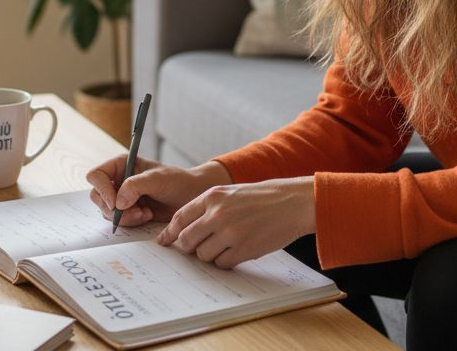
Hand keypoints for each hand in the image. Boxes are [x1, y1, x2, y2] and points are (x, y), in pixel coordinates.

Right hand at [84, 156, 231, 227]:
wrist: (191, 197)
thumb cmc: (177, 181)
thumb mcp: (156, 179)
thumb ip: (135, 186)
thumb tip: (118, 203)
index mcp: (121, 165)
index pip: (96, 175)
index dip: (101, 189)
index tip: (115, 202)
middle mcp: (118, 180)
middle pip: (97, 196)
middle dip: (113, 208)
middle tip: (132, 212)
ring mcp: (122, 197)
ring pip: (107, 211)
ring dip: (124, 217)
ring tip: (144, 214)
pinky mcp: (129, 211)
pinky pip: (119, 221)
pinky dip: (130, 222)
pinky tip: (147, 216)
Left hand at [157, 177, 315, 268]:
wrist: (292, 202)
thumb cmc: (261, 198)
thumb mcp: (230, 193)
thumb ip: (207, 208)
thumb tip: (184, 229)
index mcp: (212, 197)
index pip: (179, 218)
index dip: (169, 233)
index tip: (164, 241)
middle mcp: (218, 214)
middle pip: (186, 240)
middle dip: (188, 247)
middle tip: (195, 247)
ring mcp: (230, 232)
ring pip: (203, 255)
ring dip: (209, 255)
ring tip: (224, 245)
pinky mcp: (244, 249)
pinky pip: (222, 263)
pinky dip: (225, 261)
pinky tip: (237, 251)